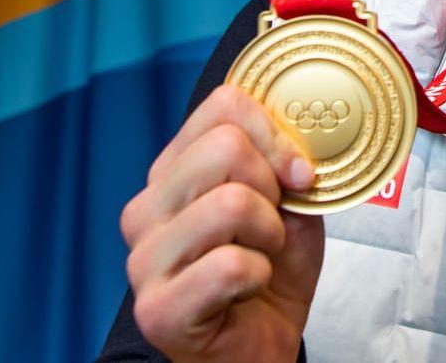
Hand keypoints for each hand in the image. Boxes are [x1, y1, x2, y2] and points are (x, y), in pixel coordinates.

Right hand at [119, 85, 324, 361]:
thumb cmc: (270, 272)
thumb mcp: (285, 201)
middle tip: (272, 225)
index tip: (297, 172)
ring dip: (270, 234)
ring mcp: (145, 260)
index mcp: (172, 172)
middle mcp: (146, 209)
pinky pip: (231, 264)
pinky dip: (259, 275)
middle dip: (273, 186)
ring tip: (260, 256)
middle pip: (225, 147)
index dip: (276, 134)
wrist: (261, 345)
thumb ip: (283, 160)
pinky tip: (248, 288)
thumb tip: (300, 138)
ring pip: (231, 202)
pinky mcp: (158, 309)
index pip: (223, 106)